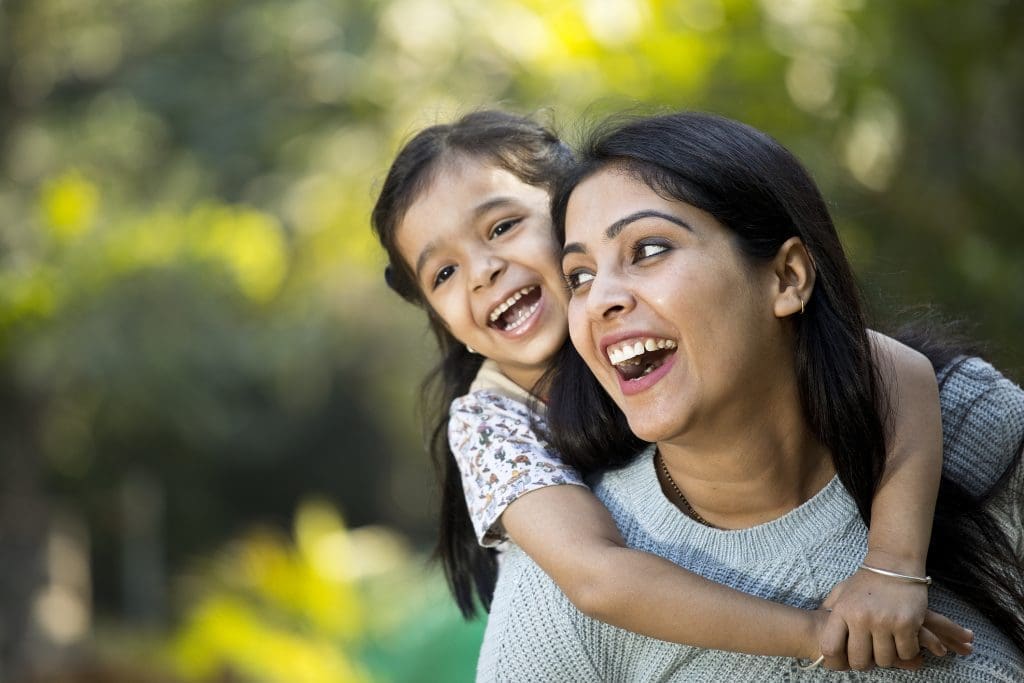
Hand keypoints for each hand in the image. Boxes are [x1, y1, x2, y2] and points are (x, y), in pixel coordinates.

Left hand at [818, 568, 970, 670]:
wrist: (894, 564)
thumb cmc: (866, 581)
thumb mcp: (842, 591)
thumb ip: (829, 609)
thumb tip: (816, 625)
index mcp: (842, 611)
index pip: (830, 648)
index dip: (836, 660)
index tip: (844, 660)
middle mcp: (861, 618)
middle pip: (859, 661)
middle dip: (865, 663)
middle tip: (871, 655)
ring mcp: (884, 621)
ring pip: (885, 660)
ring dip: (888, 657)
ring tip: (889, 645)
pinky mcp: (907, 623)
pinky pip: (906, 653)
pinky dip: (907, 651)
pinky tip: (905, 640)